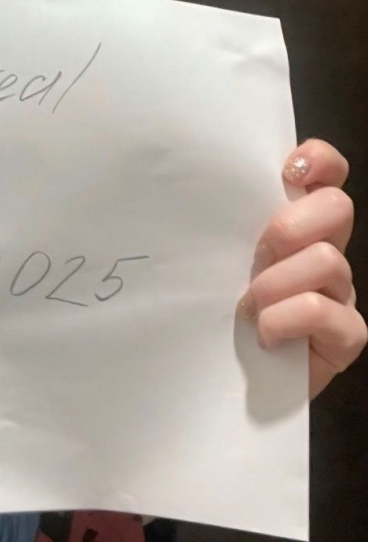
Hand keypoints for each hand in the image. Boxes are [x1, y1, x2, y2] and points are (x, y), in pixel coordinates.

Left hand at [237, 139, 366, 398]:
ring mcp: (340, 291)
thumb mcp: (217, 253)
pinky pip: (327, 312)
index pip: (327, 172)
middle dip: (293, 225)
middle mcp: (324, 248)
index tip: (288, 171)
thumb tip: (195, 183)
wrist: (222, 380)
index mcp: (296, 220)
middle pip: (338, 207)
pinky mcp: (346, 335)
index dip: (319, 161)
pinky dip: (288, 319)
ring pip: (329, 260)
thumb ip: (225, 219)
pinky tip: (264, 334)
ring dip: (277, 282)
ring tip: (247, 304)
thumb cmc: (214, 306)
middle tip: (258, 251)